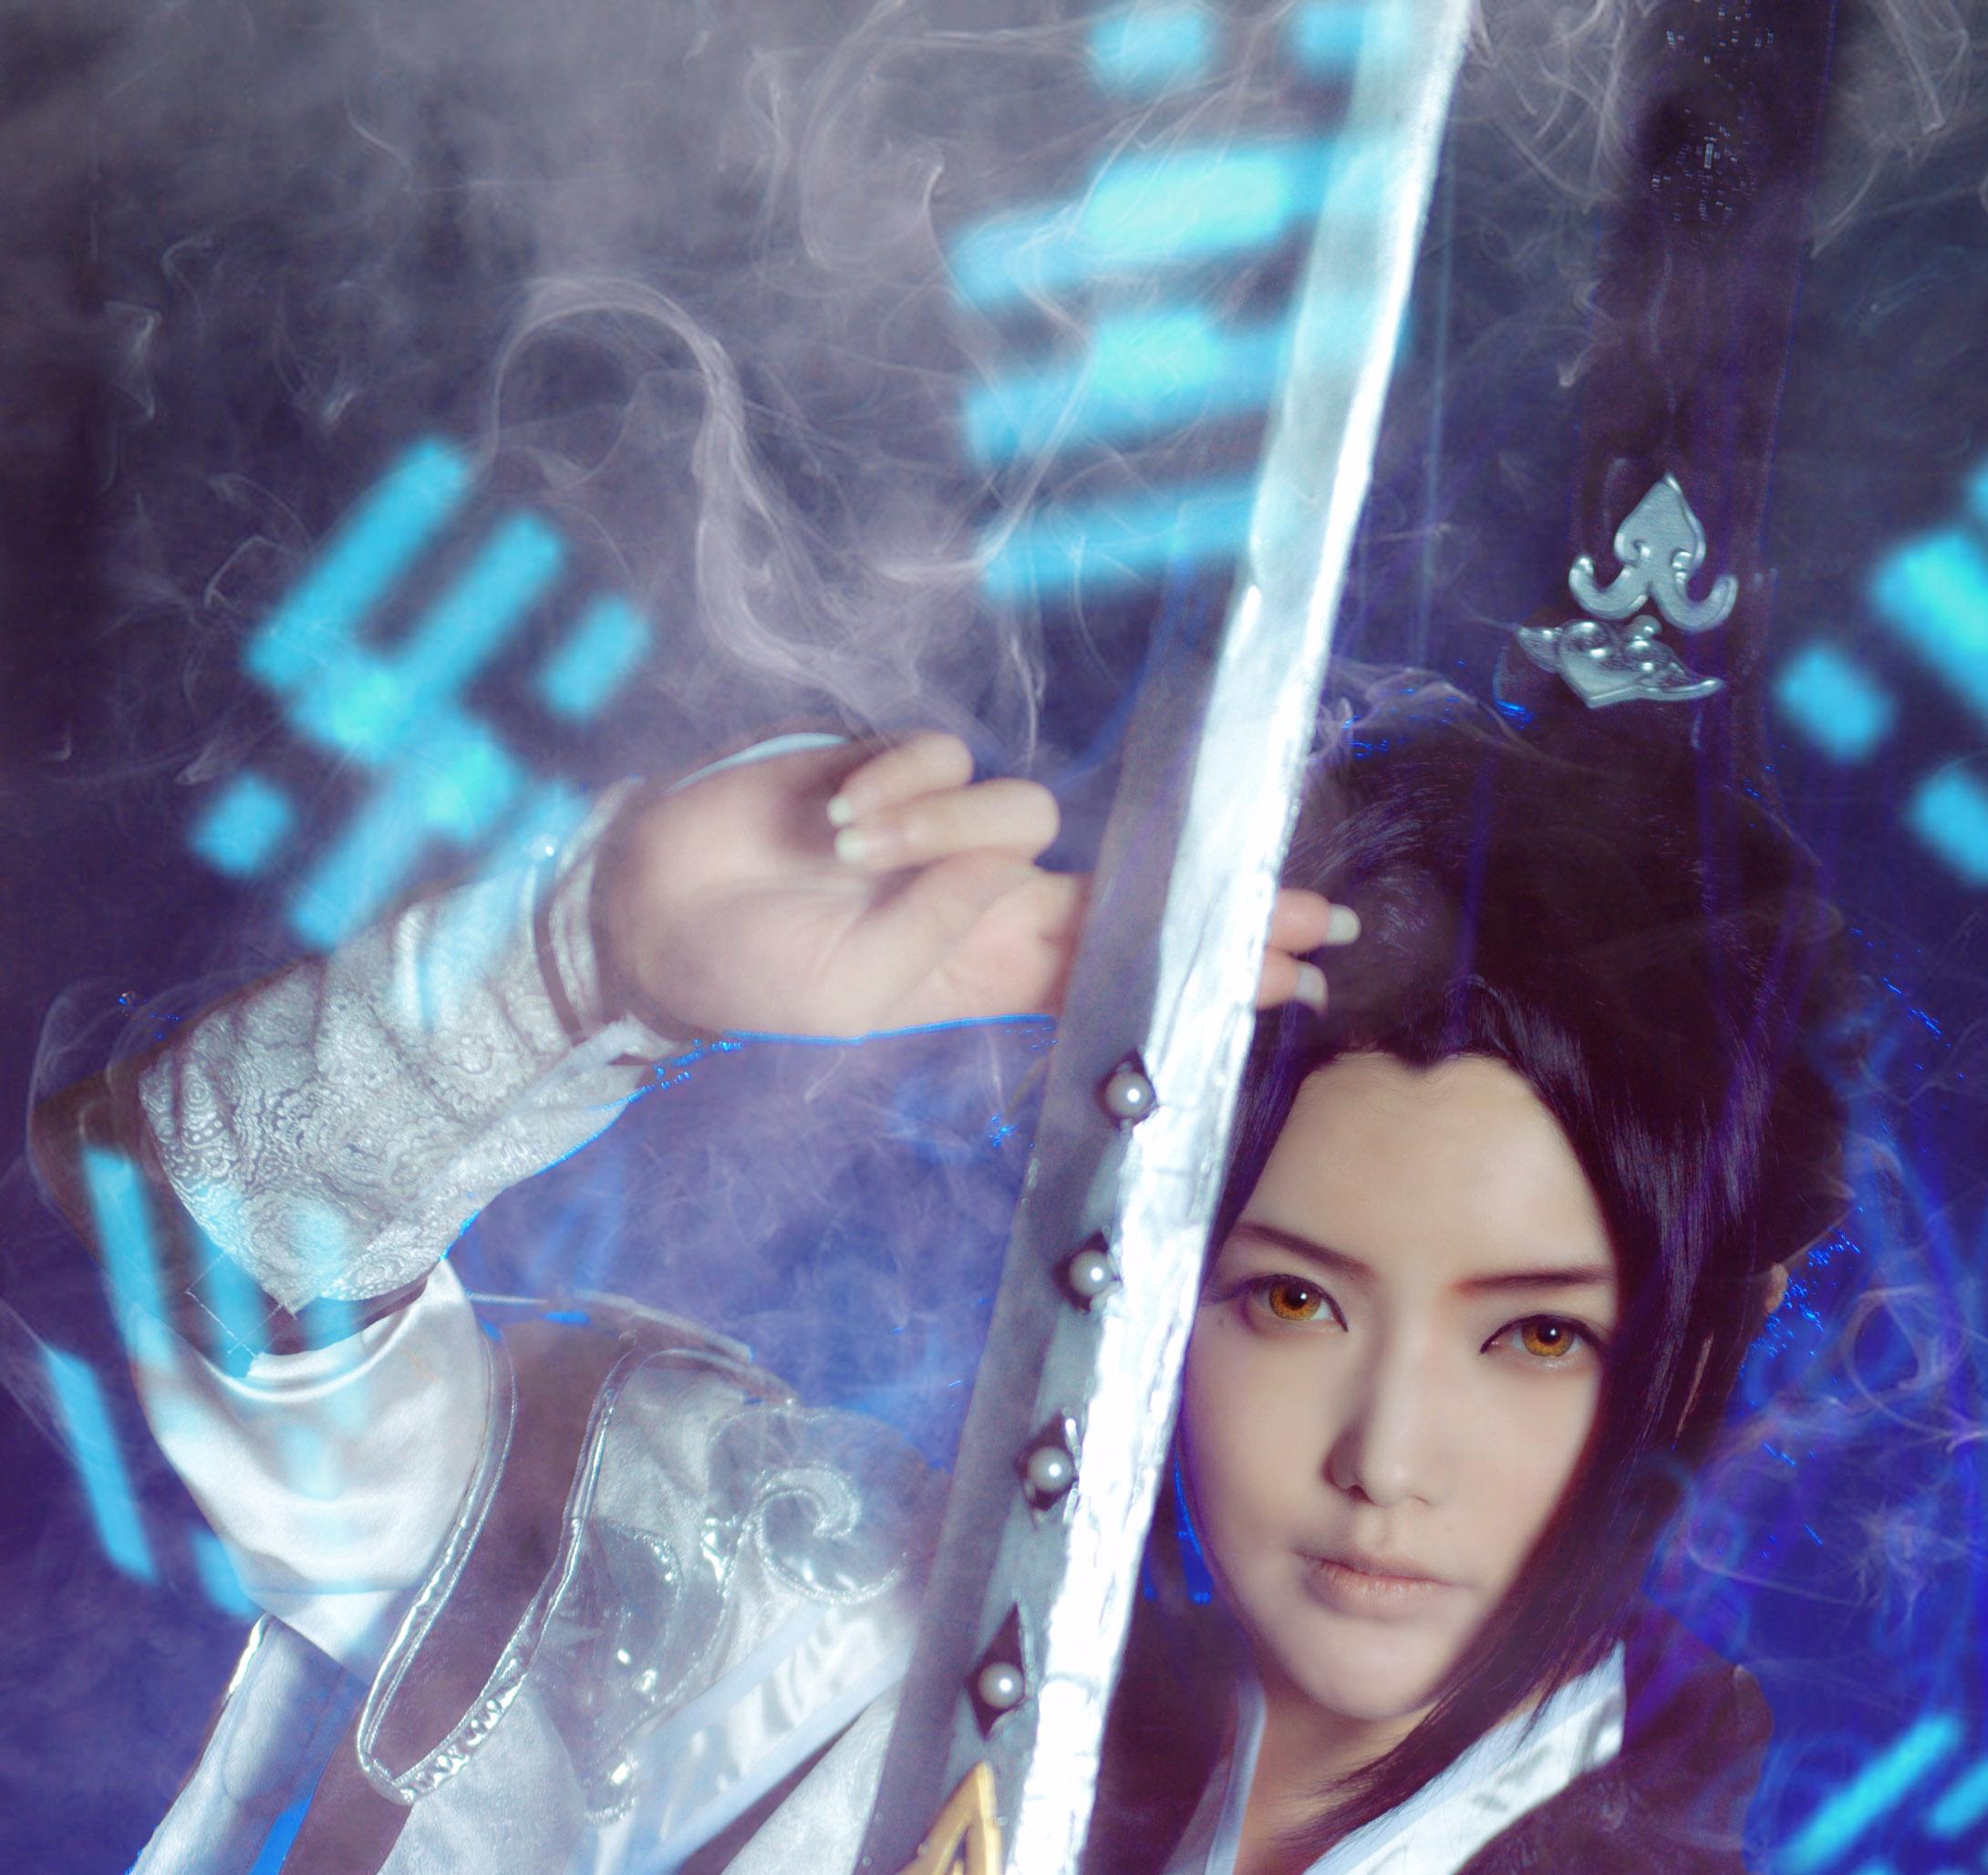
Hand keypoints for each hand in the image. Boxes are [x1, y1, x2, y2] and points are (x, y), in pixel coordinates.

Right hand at [595, 730, 1348, 1040]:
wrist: (659, 914)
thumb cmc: (753, 976)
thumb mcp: (853, 997)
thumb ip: (937, 938)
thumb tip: (1011, 867)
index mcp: (989, 974)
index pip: (1122, 972)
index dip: (1205, 972)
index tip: (1300, 976)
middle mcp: (993, 901)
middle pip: (1135, 891)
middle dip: (1224, 898)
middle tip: (1322, 915)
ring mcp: (953, 832)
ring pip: (1021, 811)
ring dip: (939, 834)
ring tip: (847, 859)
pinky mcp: (905, 769)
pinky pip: (946, 758)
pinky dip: (894, 787)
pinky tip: (835, 818)